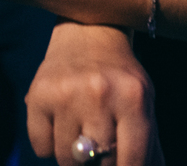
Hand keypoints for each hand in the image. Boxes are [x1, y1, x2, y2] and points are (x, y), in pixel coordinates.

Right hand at [27, 23, 164, 165]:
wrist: (88, 33)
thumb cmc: (120, 76)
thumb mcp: (143, 101)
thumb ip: (148, 144)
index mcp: (133, 97)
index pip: (132, 160)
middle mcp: (100, 93)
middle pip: (97, 164)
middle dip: (99, 164)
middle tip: (100, 149)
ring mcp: (66, 94)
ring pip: (66, 160)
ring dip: (73, 156)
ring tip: (81, 131)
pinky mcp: (38, 95)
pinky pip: (41, 147)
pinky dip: (49, 145)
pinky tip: (61, 122)